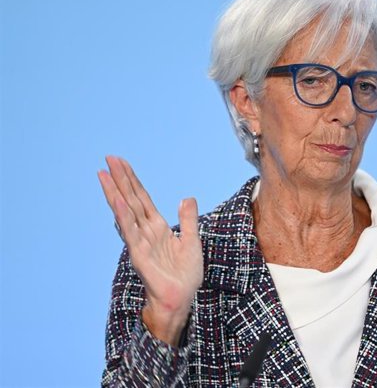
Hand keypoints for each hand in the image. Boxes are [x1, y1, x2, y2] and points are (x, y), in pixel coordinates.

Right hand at [98, 156, 202, 344]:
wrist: (182, 299)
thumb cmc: (185, 275)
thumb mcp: (192, 241)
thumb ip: (188, 219)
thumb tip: (187, 197)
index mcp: (157, 227)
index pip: (142, 199)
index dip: (133, 180)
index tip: (121, 163)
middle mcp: (146, 231)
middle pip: (131, 200)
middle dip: (120, 179)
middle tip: (109, 158)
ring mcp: (140, 242)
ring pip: (126, 212)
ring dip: (115, 193)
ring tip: (104, 175)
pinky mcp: (139, 255)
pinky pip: (130, 232)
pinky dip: (124, 217)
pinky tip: (118, 203)